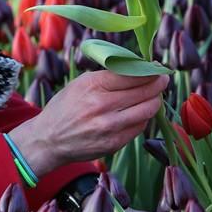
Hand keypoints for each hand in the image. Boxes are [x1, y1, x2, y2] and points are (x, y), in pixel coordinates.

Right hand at [7, 70, 169, 177]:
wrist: (49, 139)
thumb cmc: (65, 107)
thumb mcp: (80, 83)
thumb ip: (108, 76)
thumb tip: (137, 68)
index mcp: (93, 85)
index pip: (133, 74)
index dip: (150, 70)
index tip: (157, 67)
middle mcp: (102, 105)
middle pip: (145, 91)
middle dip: (158, 83)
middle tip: (162, 80)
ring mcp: (110, 126)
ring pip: (148, 109)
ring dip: (155, 101)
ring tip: (155, 96)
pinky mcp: (114, 143)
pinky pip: (140, 127)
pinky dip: (144, 118)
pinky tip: (140, 112)